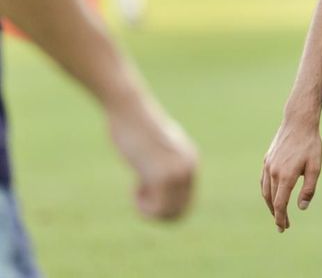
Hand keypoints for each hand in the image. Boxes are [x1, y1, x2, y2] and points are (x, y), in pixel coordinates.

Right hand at [107, 104, 197, 220]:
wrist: (129, 109)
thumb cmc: (136, 125)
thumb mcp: (155, 144)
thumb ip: (162, 160)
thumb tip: (160, 179)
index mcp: (191, 161)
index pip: (187, 201)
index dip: (164, 205)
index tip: (146, 190)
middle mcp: (189, 168)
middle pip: (180, 212)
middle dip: (157, 212)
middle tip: (140, 195)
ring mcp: (177, 172)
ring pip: (169, 213)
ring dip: (149, 211)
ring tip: (137, 189)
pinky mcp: (161, 175)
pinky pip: (157, 208)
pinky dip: (142, 207)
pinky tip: (135, 186)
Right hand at [261, 117, 321, 231]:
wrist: (298, 122)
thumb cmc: (310, 145)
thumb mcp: (315, 167)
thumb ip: (309, 188)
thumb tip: (302, 207)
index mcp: (286, 176)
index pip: (280, 204)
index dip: (281, 218)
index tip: (284, 228)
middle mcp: (273, 172)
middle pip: (271, 200)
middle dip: (277, 214)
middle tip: (282, 225)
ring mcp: (268, 165)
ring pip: (265, 191)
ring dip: (270, 204)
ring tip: (277, 213)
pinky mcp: (267, 159)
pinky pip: (263, 180)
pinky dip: (266, 191)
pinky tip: (271, 195)